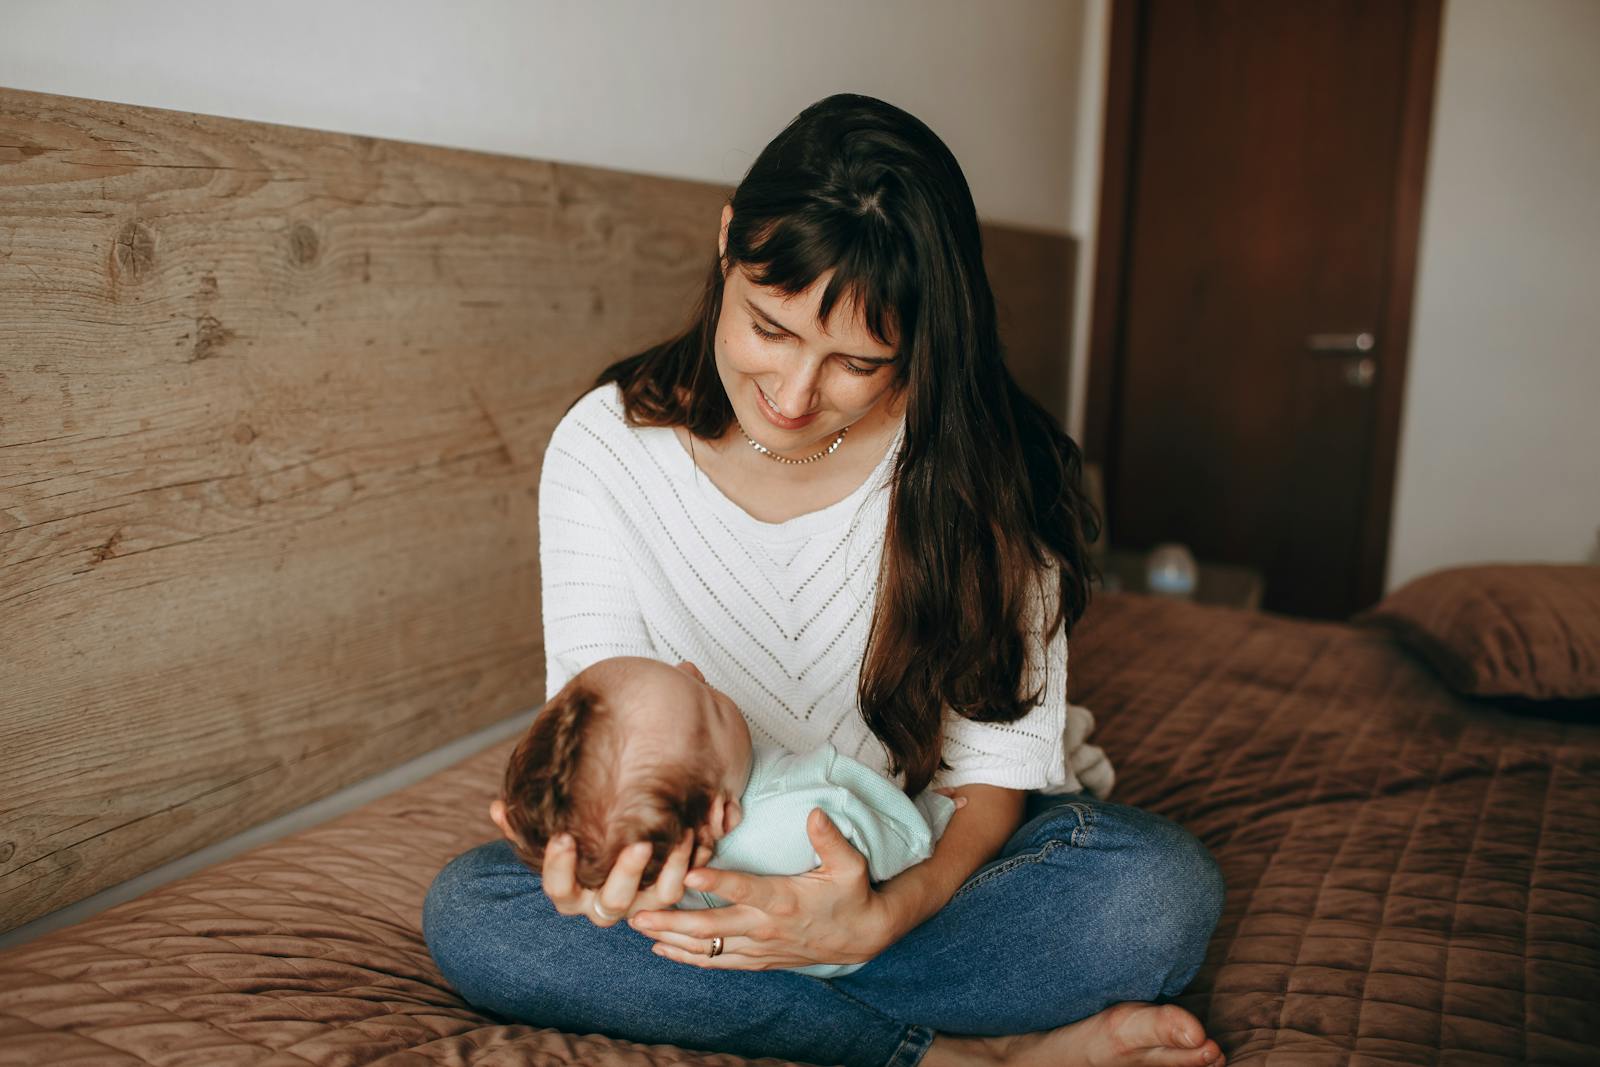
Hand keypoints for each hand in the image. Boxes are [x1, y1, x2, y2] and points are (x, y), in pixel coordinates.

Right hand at [540, 830, 708, 926]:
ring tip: (680, 835)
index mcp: (572, 893)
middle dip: (626, 873)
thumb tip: (498, 807)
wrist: (609, 848)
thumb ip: (524, 825)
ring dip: (669, 869)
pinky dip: (689, 863)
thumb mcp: (551, 833)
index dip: (558, 867)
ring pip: (656, 899)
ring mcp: (638, 904)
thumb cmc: (574, 841)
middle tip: (638, 844)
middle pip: (613, 902)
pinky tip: (694, 833)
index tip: (563, 837)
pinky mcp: (664, 896)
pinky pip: (680, 887)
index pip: (559, 889)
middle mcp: (603, 905)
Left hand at [627, 808, 904, 969]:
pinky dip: (688, 957)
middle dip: (673, 920)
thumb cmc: (852, 893)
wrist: (861, 937)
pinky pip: (717, 962)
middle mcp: (766, 927)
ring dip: (672, 938)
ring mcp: (759, 946)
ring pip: (708, 948)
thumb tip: (815, 813)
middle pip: (713, 926)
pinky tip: (662, 949)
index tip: (690, 875)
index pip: (747, 890)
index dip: (719, 883)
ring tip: (638, 928)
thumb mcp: (850, 864)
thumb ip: (830, 839)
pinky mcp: (757, 958)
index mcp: (785, 900)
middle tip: (638, 913)